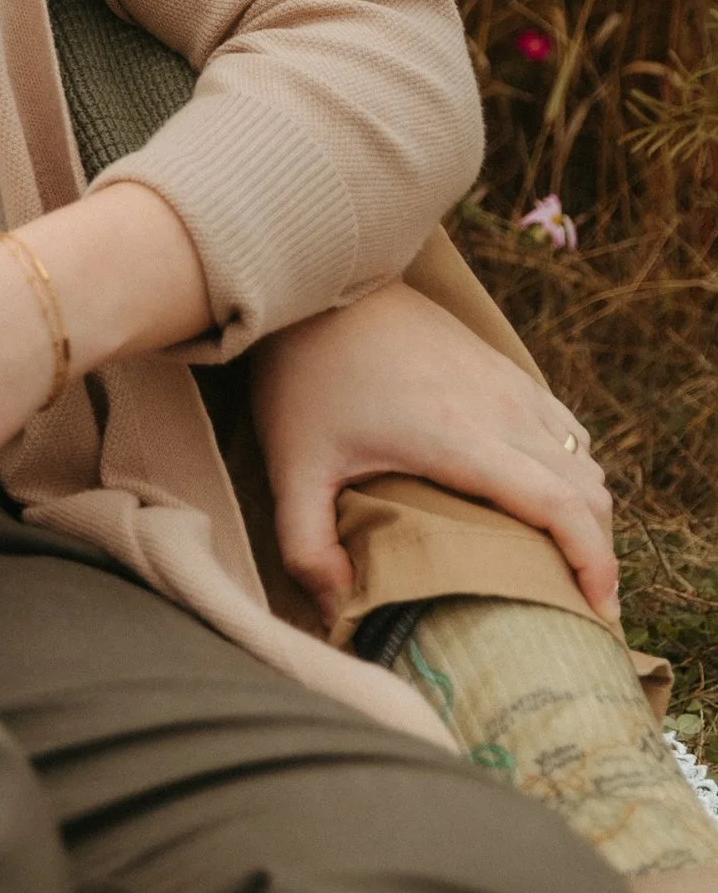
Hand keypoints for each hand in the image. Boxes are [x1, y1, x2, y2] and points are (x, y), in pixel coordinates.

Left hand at [246, 280, 616, 624]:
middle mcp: (500, 408)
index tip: (600, 612)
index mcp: (461, 438)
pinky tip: (544, 495)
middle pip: (587, 489)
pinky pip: (563, 425)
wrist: (319, 280)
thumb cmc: (305, 373)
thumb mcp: (292, 465)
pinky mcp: (501, 365)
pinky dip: (572, 468)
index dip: (595, 563)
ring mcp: (506, 382)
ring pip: (582, 456)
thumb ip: (306, 544)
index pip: (561, 506)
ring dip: (588, 510)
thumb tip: (334, 608)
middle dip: (599, 551)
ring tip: (565, 560)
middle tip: (580, 606)